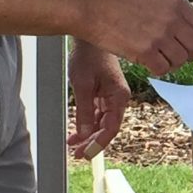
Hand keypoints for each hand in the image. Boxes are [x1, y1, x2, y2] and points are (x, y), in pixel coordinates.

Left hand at [66, 41, 128, 158]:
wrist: (89, 38)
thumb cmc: (89, 56)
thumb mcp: (82, 84)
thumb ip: (84, 110)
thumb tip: (83, 133)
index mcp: (119, 97)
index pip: (111, 128)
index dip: (98, 143)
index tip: (86, 154)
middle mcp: (118, 99)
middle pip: (107, 127)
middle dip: (92, 142)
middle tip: (77, 154)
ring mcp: (112, 96)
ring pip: (101, 122)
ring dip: (88, 134)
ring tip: (73, 144)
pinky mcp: (105, 93)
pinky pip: (98, 113)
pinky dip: (87, 122)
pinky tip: (76, 131)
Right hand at [79, 0, 192, 76]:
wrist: (92, 7)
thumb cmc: (119, 3)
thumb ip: (172, 13)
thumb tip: (191, 35)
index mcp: (175, 2)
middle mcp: (171, 18)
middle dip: (188, 56)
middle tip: (176, 57)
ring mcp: (159, 35)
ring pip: (180, 61)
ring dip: (171, 64)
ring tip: (157, 57)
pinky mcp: (145, 51)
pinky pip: (163, 69)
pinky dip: (158, 70)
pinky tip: (148, 63)